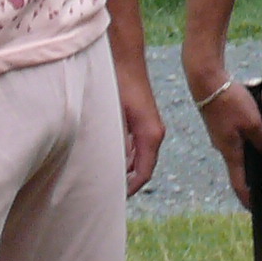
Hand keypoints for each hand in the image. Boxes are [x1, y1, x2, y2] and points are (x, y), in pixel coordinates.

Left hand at [118, 64, 164, 195]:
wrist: (126, 62)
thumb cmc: (119, 86)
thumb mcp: (115, 117)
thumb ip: (118, 143)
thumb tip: (115, 165)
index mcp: (151, 136)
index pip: (144, 173)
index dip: (130, 188)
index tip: (114, 198)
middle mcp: (155, 134)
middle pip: (143, 168)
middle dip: (128, 183)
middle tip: (107, 193)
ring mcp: (151, 128)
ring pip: (140, 158)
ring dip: (127, 170)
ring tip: (106, 179)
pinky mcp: (144, 122)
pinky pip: (138, 148)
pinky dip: (127, 158)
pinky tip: (109, 159)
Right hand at [191, 73, 261, 207]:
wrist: (207, 79)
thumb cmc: (228, 101)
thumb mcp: (253, 122)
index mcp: (231, 152)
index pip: (240, 184)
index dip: (249, 199)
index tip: (258, 210)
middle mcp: (227, 146)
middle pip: (251, 158)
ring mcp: (226, 133)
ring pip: (252, 135)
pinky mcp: (227, 120)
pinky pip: (248, 121)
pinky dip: (257, 112)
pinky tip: (261, 100)